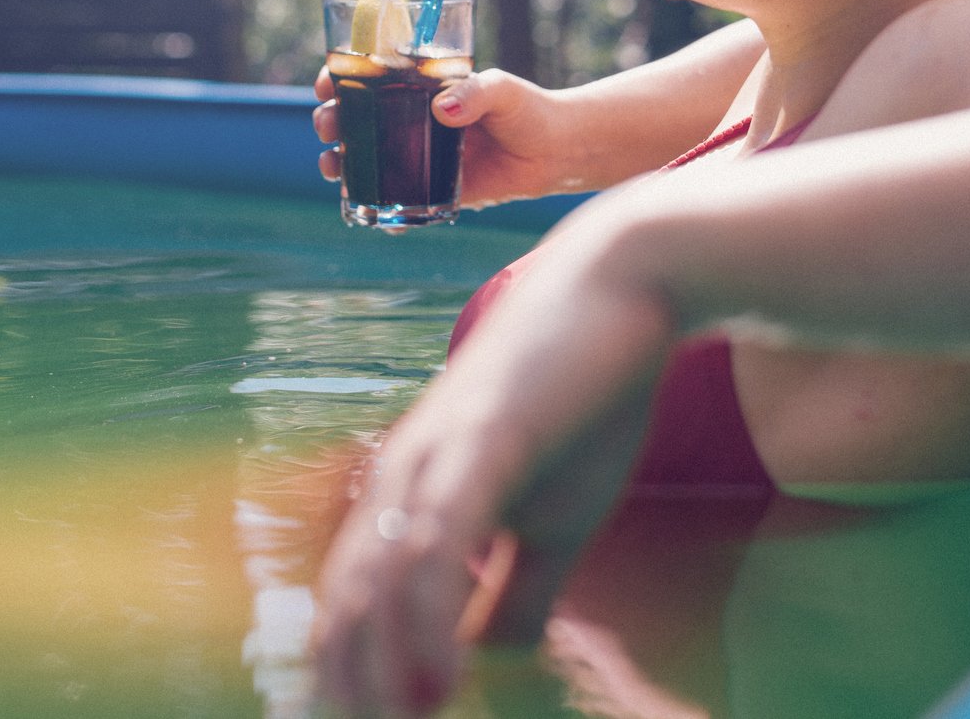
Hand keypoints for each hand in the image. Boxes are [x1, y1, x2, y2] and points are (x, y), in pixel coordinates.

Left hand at [309, 233, 673, 714]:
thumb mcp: (556, 519)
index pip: (350, 602)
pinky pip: (434, 546)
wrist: (623, 291)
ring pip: (375, 582)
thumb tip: (490, 656)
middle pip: (345, 603)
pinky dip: (425, 621)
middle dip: (353, 688)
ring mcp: (433, 454)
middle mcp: (399, 474)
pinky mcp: (478, 441)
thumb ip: (519, 587)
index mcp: (407, 491)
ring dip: (380, 670)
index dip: (352, 676)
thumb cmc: (588, 400)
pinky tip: (442, 681)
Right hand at [314, 65, 578, 208]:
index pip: (369, 76)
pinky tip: (361, 208)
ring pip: (365, 158)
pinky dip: (373, 206)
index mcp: (421, 87)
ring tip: (332, 165)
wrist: (556, 152)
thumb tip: (442, 109)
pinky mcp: (432, 188)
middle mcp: (411, 120)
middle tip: (328, 124)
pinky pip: (395, 198)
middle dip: (329, 119)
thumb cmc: (528, 110)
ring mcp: (418, 155)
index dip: (340, 77)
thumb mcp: (501, 90)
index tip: (327, 82)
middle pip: (355, 117)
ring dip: (338, 160)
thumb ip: (474, 93)